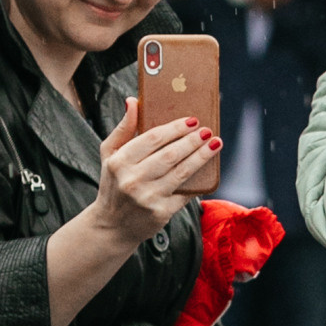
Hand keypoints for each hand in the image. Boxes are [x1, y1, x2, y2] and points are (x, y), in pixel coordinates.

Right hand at [95, 98, 219, 249]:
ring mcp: (147, 197)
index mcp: (119, 162)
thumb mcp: (110, 154)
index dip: (175, 128)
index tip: (192, 120)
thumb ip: (123, 128)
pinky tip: (209, 169)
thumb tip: (132, 101)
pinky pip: (185, 192)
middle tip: (207, 130)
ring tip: (215, 143)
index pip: (152, 138)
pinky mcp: (161, 212)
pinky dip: (198, 180)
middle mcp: (132, 180)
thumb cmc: (113, 183)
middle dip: (192, 141)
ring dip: (202, 156)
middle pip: (170, 155)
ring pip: (181, 172)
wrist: (112, 225)